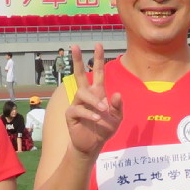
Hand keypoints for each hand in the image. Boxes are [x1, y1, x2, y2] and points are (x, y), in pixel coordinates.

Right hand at [63, 42, 122, 157]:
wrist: (92, 145)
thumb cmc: (104, 129)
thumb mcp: (117, 118)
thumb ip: (118, 107)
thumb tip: (116, 94)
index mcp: (98, 93)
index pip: (98, 72)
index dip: (98, 59)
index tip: (98, 44)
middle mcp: (86, 96)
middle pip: (80, 74)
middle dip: (78, 60)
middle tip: (75, 46)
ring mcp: (77, 104)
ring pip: (82, 93)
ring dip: (94, 101)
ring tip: (103, 111)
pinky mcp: (71, 114)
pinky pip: (78, 109)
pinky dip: (89, 113)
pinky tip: (97, 118)